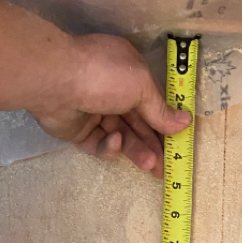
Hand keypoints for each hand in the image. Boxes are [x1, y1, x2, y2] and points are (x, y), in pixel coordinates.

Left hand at [32, 34, 191, 177]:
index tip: (178, 144)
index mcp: (130, 75)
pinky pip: (99, 144)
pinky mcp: (79, 131)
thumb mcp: (141, 87)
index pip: (152, 103)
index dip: (165, 123)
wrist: (56, 81)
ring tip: (150, 165)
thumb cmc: (104, 75)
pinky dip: (108, 146)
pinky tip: (113, 141)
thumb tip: (185, 122)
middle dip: (153, 144)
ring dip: (136, 150)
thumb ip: (160, 109)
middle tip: (165, 167)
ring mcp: (95, 113)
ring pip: (121, 137)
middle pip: (138, 124)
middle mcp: (113, 93)